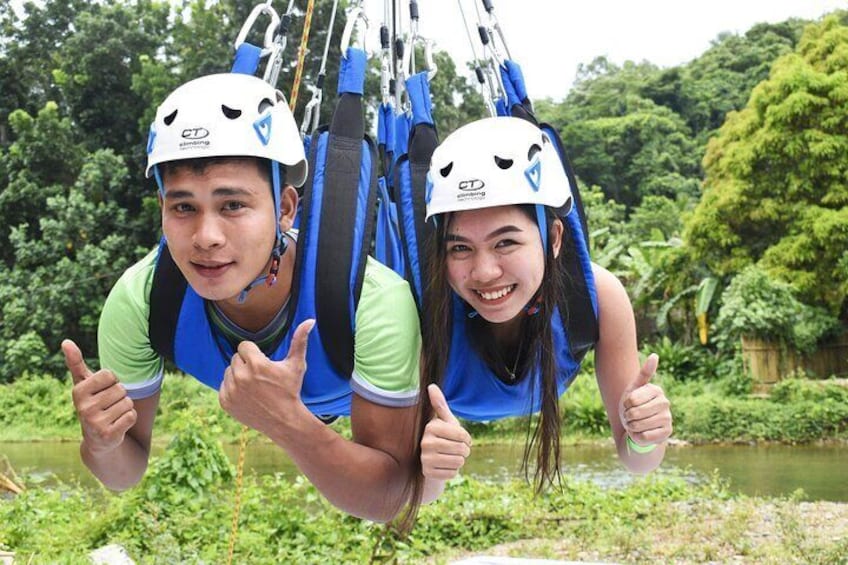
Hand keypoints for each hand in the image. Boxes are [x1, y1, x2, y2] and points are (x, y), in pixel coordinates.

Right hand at [62, 339, 136, 454]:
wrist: (98, 439)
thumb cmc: (93, 404)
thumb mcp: (83, 384)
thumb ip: (76, 363)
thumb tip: (65, 341)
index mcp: (78, 392)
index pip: (109, 374)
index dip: (111, 382)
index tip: (102, 391)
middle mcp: (84, 408)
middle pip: (121, 388)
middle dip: (119, 396)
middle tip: (108, 406)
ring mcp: (95, 423)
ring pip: (128, 402)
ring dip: (125, 408)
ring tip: (112, 415)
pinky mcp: (109, 435)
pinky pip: (132, 416)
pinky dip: (129, 419)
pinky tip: (117, 425)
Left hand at [219, 319, 314, 433]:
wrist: (283, 420)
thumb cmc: (290, 390)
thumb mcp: (296, 365)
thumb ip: (300, 340)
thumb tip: (310, 320)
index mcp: (257, 365)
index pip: (244, 346)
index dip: (255, 354)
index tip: (264, 364)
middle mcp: (241, 377)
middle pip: (236, 358)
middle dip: (247, 364)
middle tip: (260, 377)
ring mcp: (232, 390)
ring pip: (228, 371)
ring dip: (239, 375)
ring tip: (254, 386)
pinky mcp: (225, 402)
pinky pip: (223, 385)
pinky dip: (232, 388)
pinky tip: (247, 395)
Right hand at [420, 384, 471, 479]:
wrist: (431, 460)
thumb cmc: (442, 437)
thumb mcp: (445, 421)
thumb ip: (440, 404)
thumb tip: (431, 385)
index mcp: (431, 427)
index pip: (462, 435)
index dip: (467, 438)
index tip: (462, 439)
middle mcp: (425, 442)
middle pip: (461, 449)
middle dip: (464, 450)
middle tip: (457, 449)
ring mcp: (425, 458)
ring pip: (458, 462)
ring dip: (459, 461)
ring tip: (451, 457)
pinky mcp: (427, 472)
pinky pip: (452, 473)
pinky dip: (453, 471)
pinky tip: (445, 465)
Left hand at [619, 353, 671, 447]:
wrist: (639, 426)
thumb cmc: (634, 405)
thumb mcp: (634, 389)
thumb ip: (644, 373)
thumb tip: (655, 355)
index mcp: (656, 390)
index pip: (631, 399)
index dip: (625, 404)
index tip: (629, 404)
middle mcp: (665, 403)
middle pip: (634, 412)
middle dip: (627, 416)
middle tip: (631, 416)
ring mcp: (668, 418)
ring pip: (638, 425)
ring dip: (631, 426)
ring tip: (636, 423)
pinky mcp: (667, 433)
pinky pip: (644, 436)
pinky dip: (638, 436)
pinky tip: (642, 433)